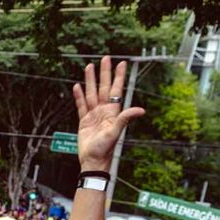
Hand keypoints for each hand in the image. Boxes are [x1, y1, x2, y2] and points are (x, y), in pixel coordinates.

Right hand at [73, 56, 145, 171]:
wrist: (92, 161)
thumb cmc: (105, 149)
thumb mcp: (116, 132)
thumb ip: (126, 118)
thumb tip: (141, 110)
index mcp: (112, 112)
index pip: (115, 90)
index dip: (118, 76)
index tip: (121, 63)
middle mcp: (103, 111)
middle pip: (103, 87)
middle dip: (104, 73)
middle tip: (106, 58)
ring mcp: (93, 115)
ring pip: (91, 93)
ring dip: (90, 80)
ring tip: (89, 67)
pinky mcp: (84, 121)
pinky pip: (81, 105)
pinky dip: (79, 96)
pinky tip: (78, 86)